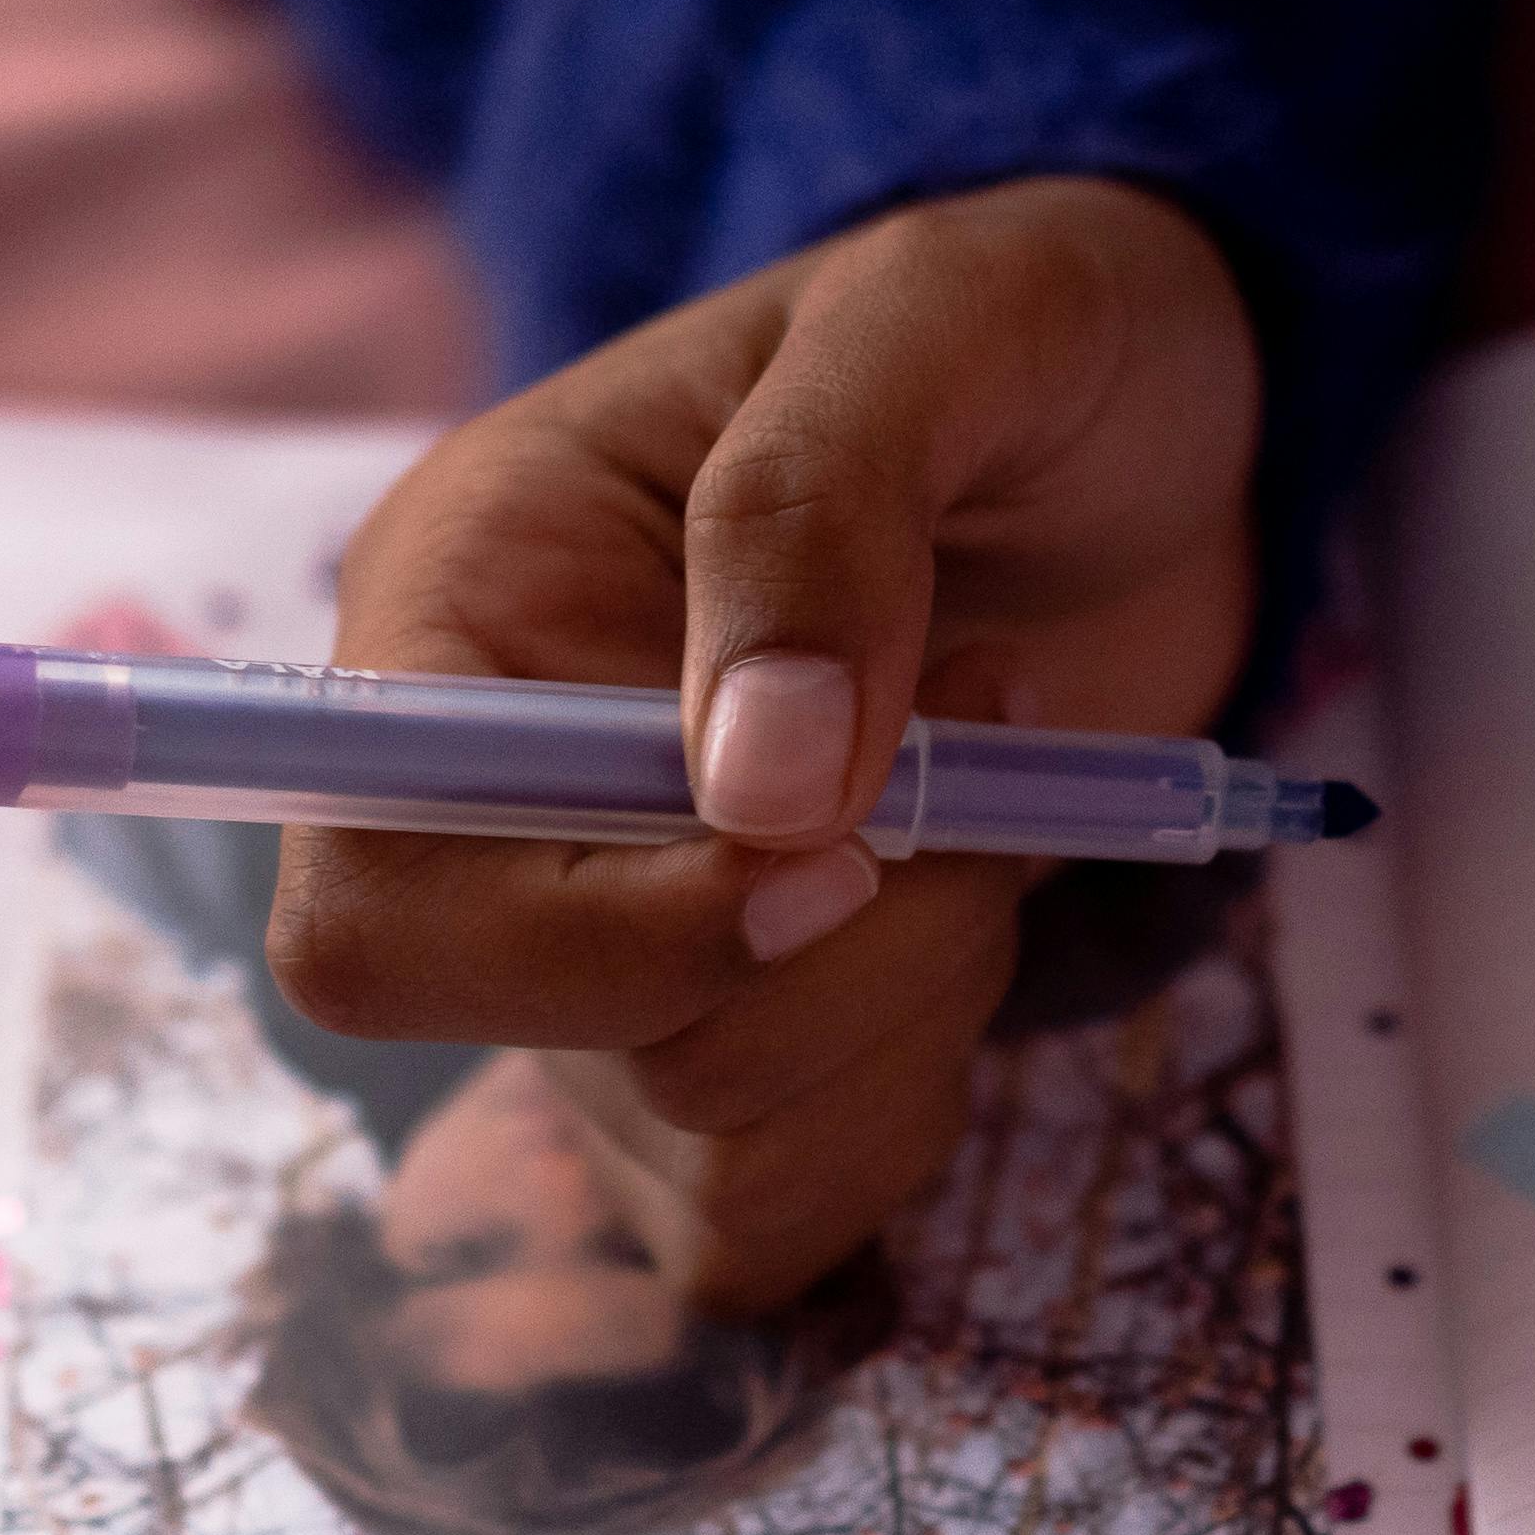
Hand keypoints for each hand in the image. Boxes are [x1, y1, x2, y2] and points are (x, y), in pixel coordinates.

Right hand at [269, 178, 1257, 1309]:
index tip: (850, 846)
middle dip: (846, 957)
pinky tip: (979, 926)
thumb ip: (816, 513)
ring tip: (1002, 793)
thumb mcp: (939, 323)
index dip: (603, 944)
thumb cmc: (1021, 334)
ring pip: (706, 1143)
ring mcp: (613, 952)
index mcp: (459, 615)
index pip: (383, 911)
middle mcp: (496, 814)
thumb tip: (756, 790)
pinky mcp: (741, 1046)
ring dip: (918, 999)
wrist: (1150, 417)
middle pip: (574, 1053)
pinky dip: (912, 1102)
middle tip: (1001, 754)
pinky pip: (772, 1211)